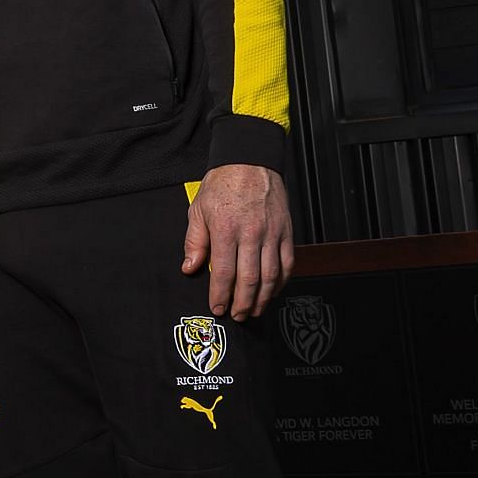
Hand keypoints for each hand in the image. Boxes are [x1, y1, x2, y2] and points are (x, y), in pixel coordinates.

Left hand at [183, 165, 294, 321]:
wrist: (250, 161)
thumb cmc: (223, 184)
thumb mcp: (198, 210)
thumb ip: (195, 242)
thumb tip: (190, 268)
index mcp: (226, 230)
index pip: (224, 273)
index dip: (221, 295)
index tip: (218, 308)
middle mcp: (252, 234)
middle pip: (250, 280)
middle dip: (243, 303)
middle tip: (237, 316)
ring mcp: (272, 234)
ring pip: (271, 276)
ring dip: (263, 298)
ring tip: (254, 310)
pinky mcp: (286, 232)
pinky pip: (287, 263)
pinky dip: (281, 281)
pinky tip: (273, 290)